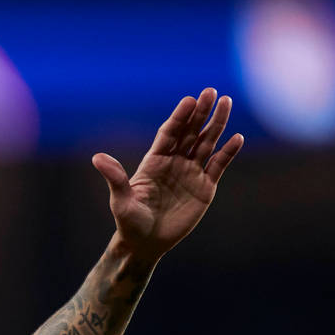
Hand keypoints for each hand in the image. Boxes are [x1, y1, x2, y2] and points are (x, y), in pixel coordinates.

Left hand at [92, 87, 243, 259]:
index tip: (188, 100)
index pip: (169, 133)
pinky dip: (228, 152)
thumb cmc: (129, 221)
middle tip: (210, 91)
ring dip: (217, 124)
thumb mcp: (121, 200)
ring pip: (206, 143)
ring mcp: (191, 173)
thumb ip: (115, 177)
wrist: (146, 243)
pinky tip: (237, 138)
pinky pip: (218, 165)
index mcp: (154, 160)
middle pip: (190, 132)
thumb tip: (97, 158)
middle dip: (200, 112)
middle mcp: (174, 162)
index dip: (179, 117)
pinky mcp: (205, 187)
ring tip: (227, 103)